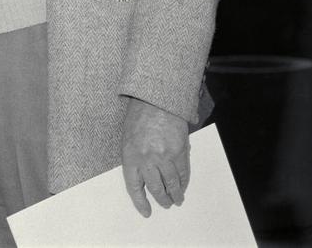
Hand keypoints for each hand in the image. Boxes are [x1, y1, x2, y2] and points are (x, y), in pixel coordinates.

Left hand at [121, 97, 189, 217]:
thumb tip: (145, 175)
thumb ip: (135, 158)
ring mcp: (164, 156)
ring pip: (171, 184)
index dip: (140, 201)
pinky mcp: (179, 152)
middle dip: (160, 199)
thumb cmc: (139, 117)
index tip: (146, 211)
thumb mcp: (128, 138)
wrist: (156, 101)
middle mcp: (146, 159)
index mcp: (130, 156)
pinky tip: (182, 187)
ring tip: (176, 200)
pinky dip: (183, 183)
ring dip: (174, 195)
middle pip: (154, 187)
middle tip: (165, 204)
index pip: (134, 186)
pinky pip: (182, 173)